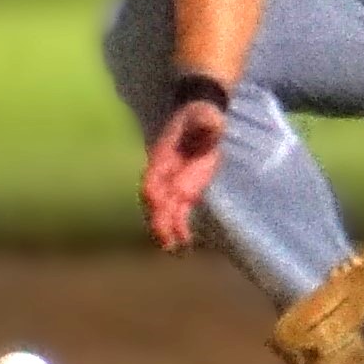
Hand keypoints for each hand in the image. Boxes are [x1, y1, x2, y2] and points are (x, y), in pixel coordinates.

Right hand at [142, 97, 230, 250]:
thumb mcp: (206, 116)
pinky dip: (179, 226)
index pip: (153, 178)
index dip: (154, 192)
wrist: (202, 118)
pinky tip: (184, 242)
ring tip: (172, 248)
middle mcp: (164, 174)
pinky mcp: (185, 191)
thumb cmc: (203, 116)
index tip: (157, 204)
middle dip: (158, 219)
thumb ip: (206, 122)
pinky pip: (178, 211)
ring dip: (166, 229)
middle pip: (155, 200)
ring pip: (164, 210)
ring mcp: (173, 184)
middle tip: (164, 240)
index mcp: (164, 156)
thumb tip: (210, 123)